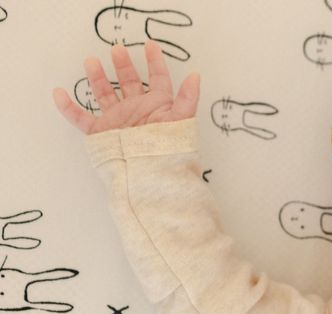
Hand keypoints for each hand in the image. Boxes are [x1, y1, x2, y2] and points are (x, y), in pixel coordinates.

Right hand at [52, 41, 199, 134]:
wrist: (153, 175)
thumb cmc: (170, 148)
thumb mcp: (182, 121)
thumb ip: (188, 98)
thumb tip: (197, 75)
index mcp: (157, 106)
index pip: (158, 79)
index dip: (155, 62)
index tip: (150, 45)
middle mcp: (137, 110)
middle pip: (129, 82)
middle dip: (123, 65)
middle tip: (118, 48)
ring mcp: (118, 120)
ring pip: (104, 94)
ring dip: (97, 77)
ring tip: (91, 61)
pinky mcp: (102, 133)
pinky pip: (81, 118)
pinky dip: (68, 107)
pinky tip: (59, 93)